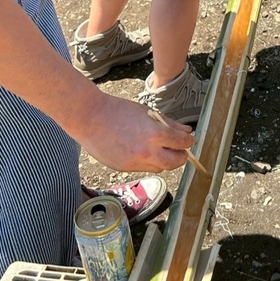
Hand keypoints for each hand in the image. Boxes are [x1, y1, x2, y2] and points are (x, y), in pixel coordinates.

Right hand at [75, 93, 194, 171]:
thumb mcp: (148, 113)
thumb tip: (186, 131)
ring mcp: (135, 163)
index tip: (189, 139)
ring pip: (160, 168)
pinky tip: (142, 151)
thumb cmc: (118, 111)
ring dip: (164, 161)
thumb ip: (169, 124)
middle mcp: (147, 152)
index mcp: (155, 134)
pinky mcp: (124, 169)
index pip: (182, 143)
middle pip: (174, 163)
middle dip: (181, 157)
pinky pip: (144, 169)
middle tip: (181, 150)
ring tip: (160, 149)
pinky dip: (148, 162)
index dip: (188, 141)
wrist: (90, 118)